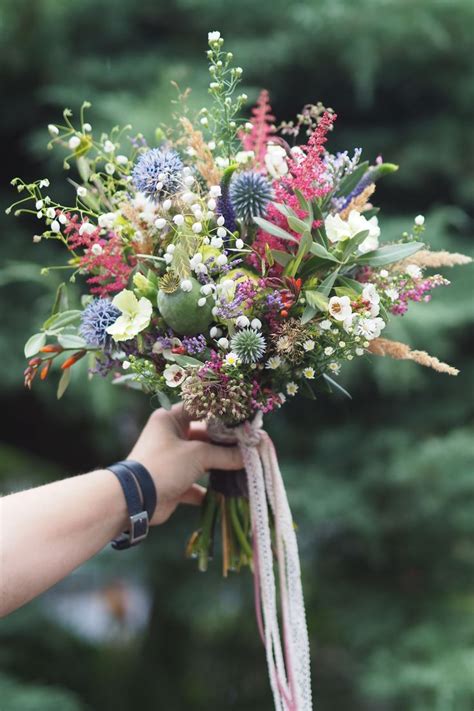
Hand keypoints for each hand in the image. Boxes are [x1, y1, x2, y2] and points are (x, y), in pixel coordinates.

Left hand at [127, 404, 242, 523]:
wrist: (135, 501)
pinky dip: (211, 487)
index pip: (200, 408)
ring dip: (221, 465)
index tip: (243, 420)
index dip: (222, 414)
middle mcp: (170, 436)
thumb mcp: (198, 455)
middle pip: (204, 435)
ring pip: (202, 459)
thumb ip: (225, 454)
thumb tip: (250, 454)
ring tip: (245, 465)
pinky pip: (197, 482)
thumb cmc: (164, 465)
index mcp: (170, 419)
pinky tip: (230, 490)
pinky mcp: (174, 482)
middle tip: (250, 445)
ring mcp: (172, 460)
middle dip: (226, 443)